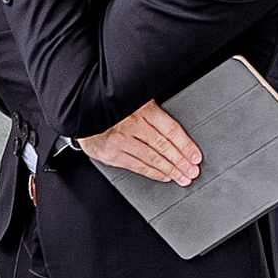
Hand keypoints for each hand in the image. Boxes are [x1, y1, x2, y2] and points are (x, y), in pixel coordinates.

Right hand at [80, 101, 200, 185]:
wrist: (81, 114)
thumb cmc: (111, 108)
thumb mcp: (134, 101)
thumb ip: (152, 113)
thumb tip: (177, 133)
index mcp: (142, 107)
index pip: (170, 129)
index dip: (185, 145)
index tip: (195, 156)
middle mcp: (131, 123)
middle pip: (163, 146)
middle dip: (181, 161)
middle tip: (192, 171)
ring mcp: (121, 140)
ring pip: (152, 158)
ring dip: (171, 170)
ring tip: (183, 177)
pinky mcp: (112, 154)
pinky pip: (138, 166)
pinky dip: (154, 173)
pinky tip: (164, 176)